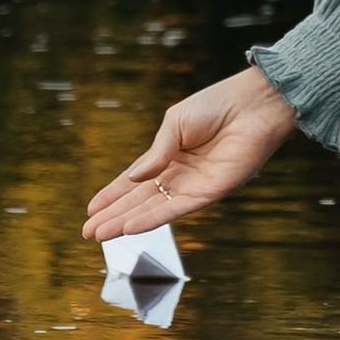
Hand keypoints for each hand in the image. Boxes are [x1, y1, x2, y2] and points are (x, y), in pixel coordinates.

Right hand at [82, 67, 301, 242]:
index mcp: (168, 154)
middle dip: (113, 216)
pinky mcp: (210, 192)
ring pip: (153, 209)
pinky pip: (176, 209)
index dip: (112, 195)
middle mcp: (178, 174)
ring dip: (127, 223)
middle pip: (139, 200)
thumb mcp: (176, 123)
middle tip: (88, 232)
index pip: (134, 181)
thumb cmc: (216, 106)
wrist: (252, 104)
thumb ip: (156, 153)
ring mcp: (193, 185)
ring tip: (101, 234)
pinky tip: (131, 227)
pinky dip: (153, 219)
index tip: (91, 210)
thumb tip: (133, 179)